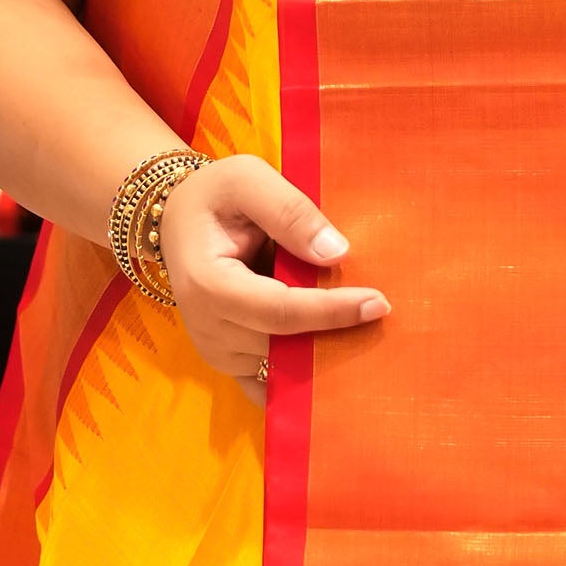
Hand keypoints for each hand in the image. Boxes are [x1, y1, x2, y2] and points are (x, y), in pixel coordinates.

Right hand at [155, 153, 385, 410]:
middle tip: (388, 323)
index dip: (331, 311)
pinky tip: (343, 365)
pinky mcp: (232, 364)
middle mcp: (210, 329)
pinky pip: (275, 386)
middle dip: (337, 337)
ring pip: (286, 370)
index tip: (379, 304)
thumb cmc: (214, 197)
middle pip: (286, 346)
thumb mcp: (246, 179)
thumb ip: (290, 210)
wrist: (177, 222)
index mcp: (209, 284)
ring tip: (373, 339)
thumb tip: (336, 254)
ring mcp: (219, 353)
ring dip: (328, 358)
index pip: (281, 310)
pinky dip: (308, 382)